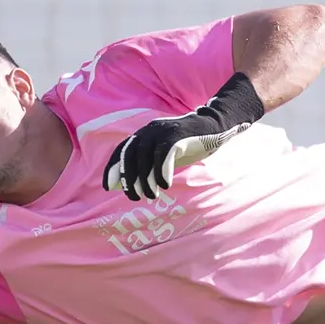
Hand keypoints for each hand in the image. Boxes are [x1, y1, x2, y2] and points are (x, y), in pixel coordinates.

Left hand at [103, 110, 248, 200]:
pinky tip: (164, 185)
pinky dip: (161, 173)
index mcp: (143, 134)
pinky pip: (163, 156)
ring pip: (145, 158)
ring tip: (151, 196)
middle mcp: (149, 130)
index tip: (108, 187)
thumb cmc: (188, 144)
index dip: (113, 168)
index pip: (121, 150)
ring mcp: (163, 131)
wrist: (216, 127)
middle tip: (134, 197)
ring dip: (146, 180)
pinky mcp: (177, 136)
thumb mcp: (163, 154)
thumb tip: (128, 185)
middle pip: (130, 156)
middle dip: (128, 179)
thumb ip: (147, 165)